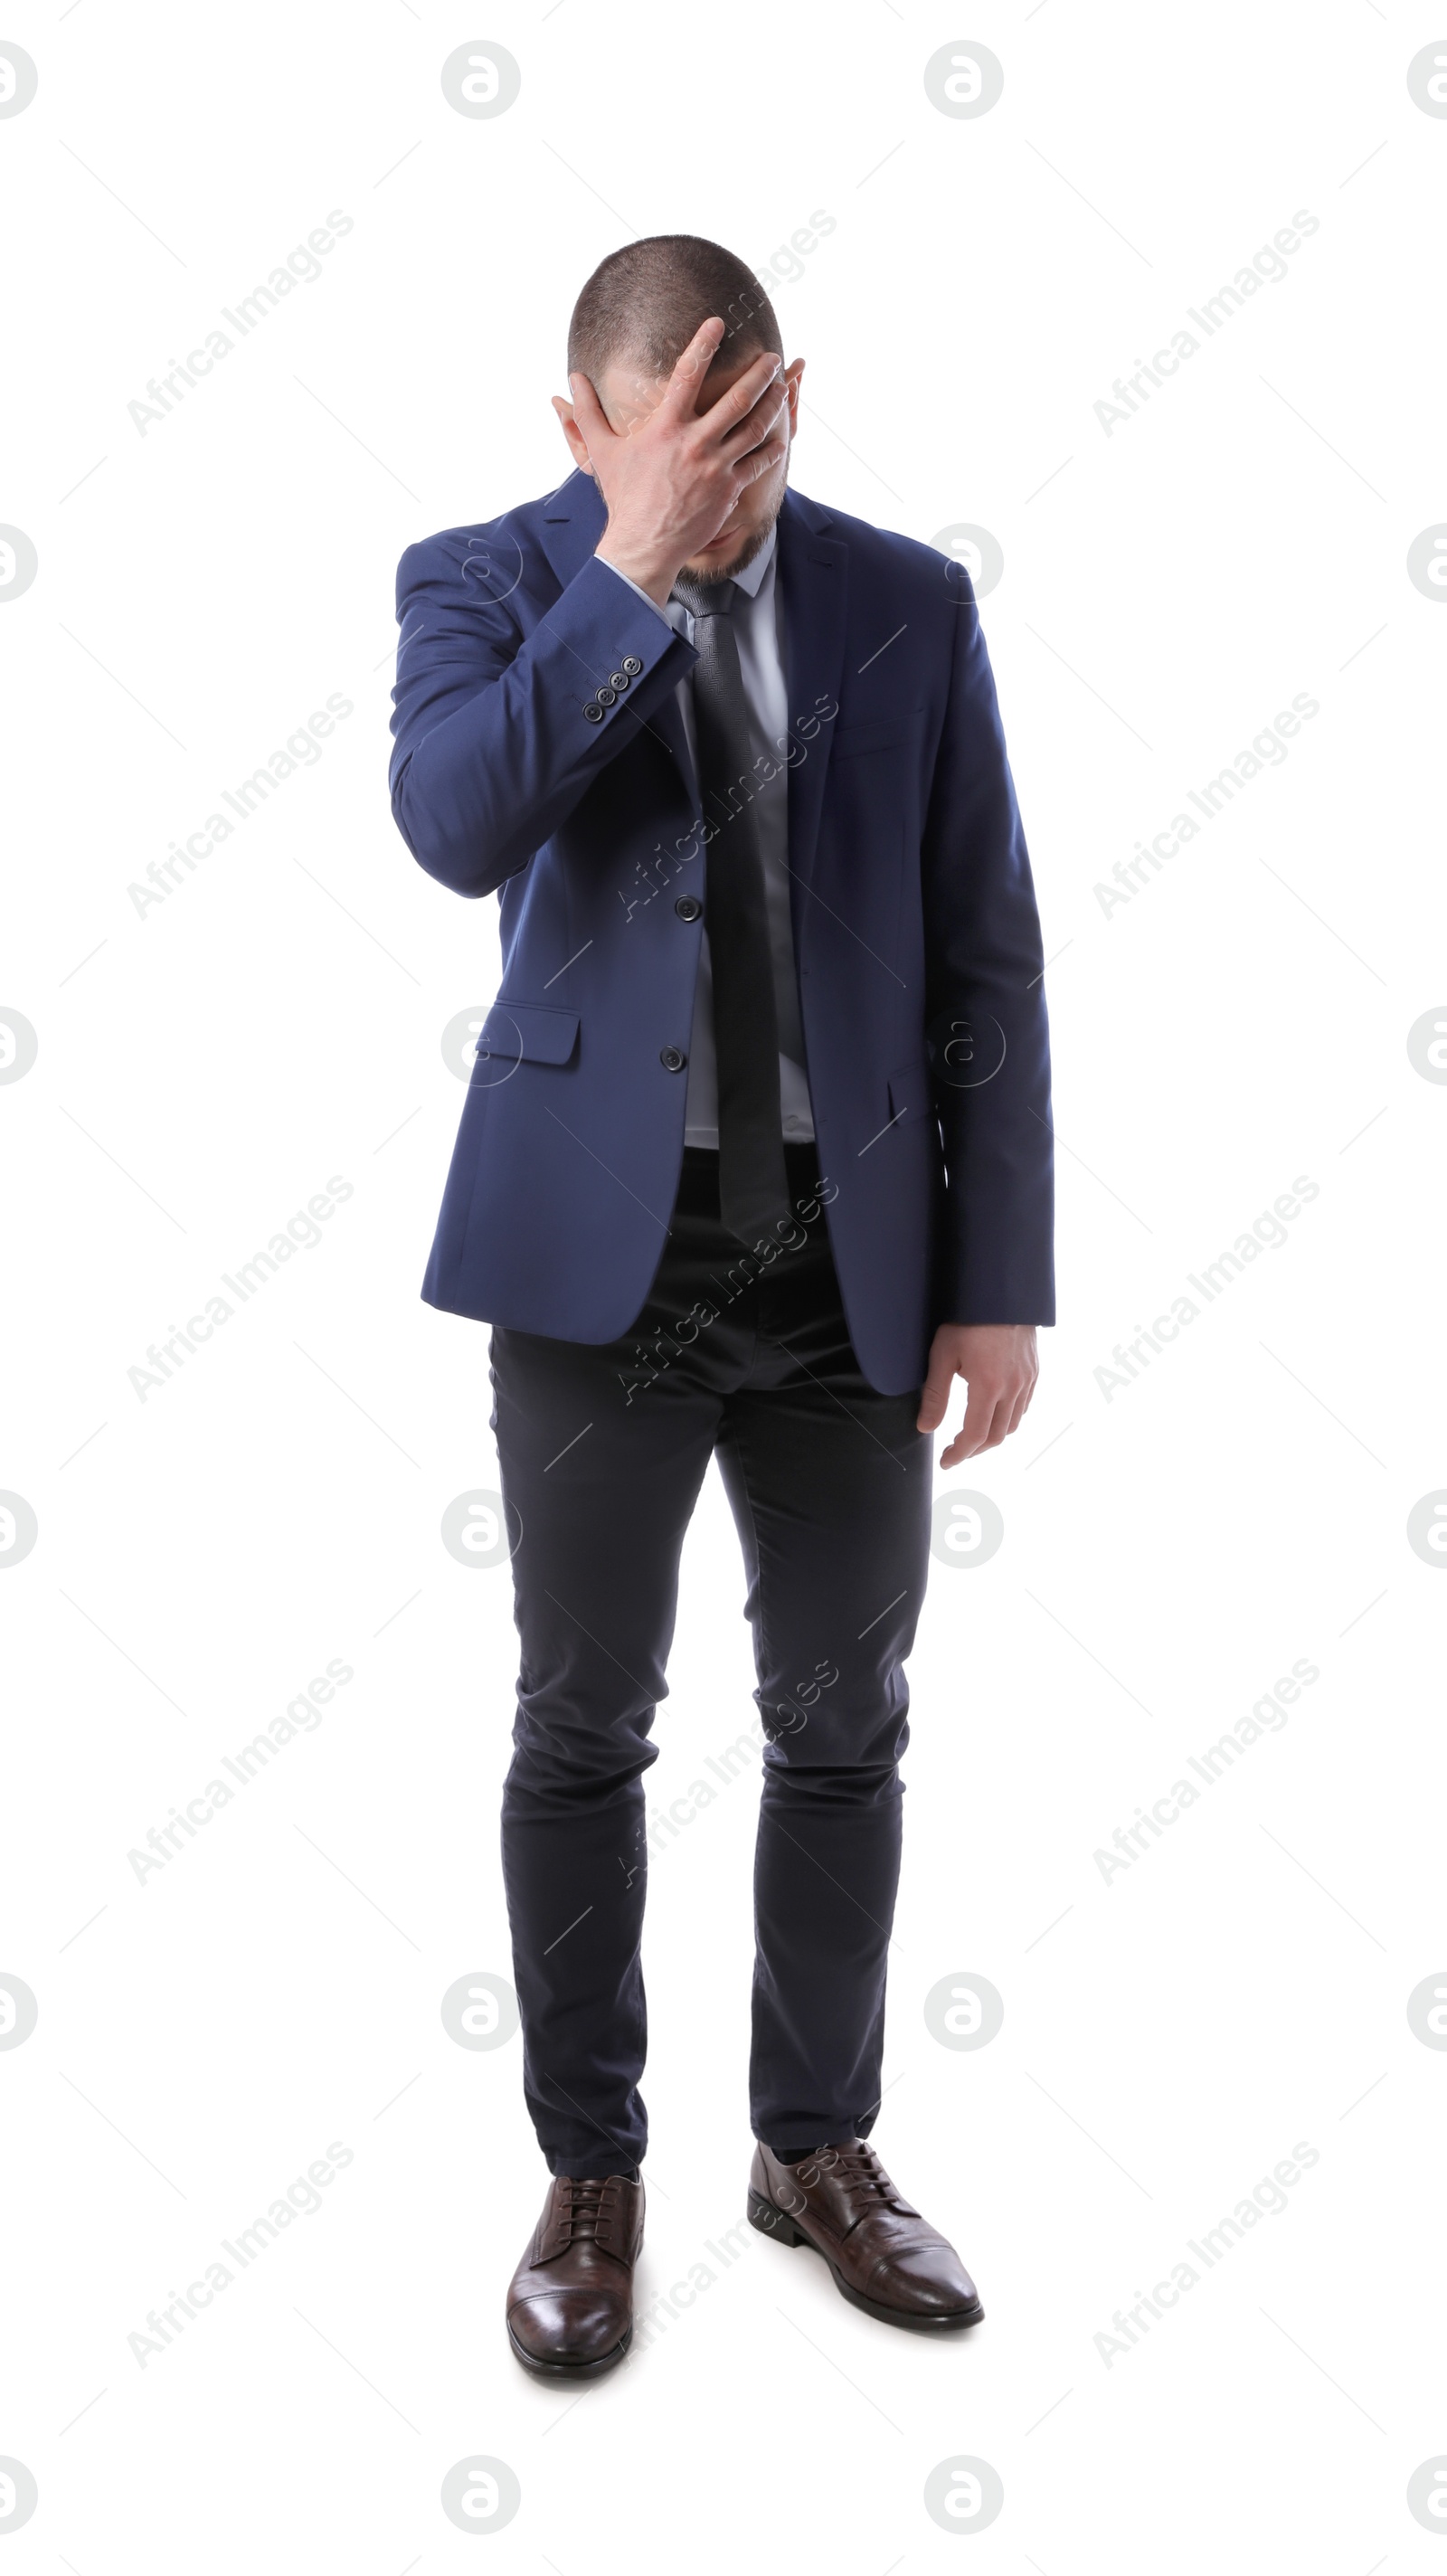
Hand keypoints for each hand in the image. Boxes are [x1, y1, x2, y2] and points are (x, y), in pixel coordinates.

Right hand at [556, 318, 790, 603]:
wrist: (643, 545)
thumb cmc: (623, 497)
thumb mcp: (601, 452)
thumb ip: (586, 413)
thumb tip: (568, 383)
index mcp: (666, 428)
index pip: (688, 374)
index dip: (704, 344)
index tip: (718, 323)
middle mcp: (696, 443)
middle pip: (737, 399)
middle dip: (758, 374)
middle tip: (772, 356)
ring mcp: (716, 467)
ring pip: (755, 427)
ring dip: (772, 403)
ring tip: (782, 386)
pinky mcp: (730, 490)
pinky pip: (759, 463)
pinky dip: (773, 447)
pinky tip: (781, 433)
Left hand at [917, 1324, 1037, 1466]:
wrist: (1000, 1292)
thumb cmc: (967, 1319)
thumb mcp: (942, 1355)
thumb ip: (936, 1395)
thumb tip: (926, 1428)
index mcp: (988, 1386)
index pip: (975, 1435)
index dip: (959, 1454)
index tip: (946, 1461)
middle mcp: (1013, 1388)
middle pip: (997, 1436)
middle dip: (975, 1450)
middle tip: (955, 1450)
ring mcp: (1027, 1380)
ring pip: (1013, 1424)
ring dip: (993, 1436)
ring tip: (972, 1435)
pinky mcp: (1034, 1371)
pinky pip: (1024, 1406)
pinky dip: (1008, 1418)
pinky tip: (993, 1413)